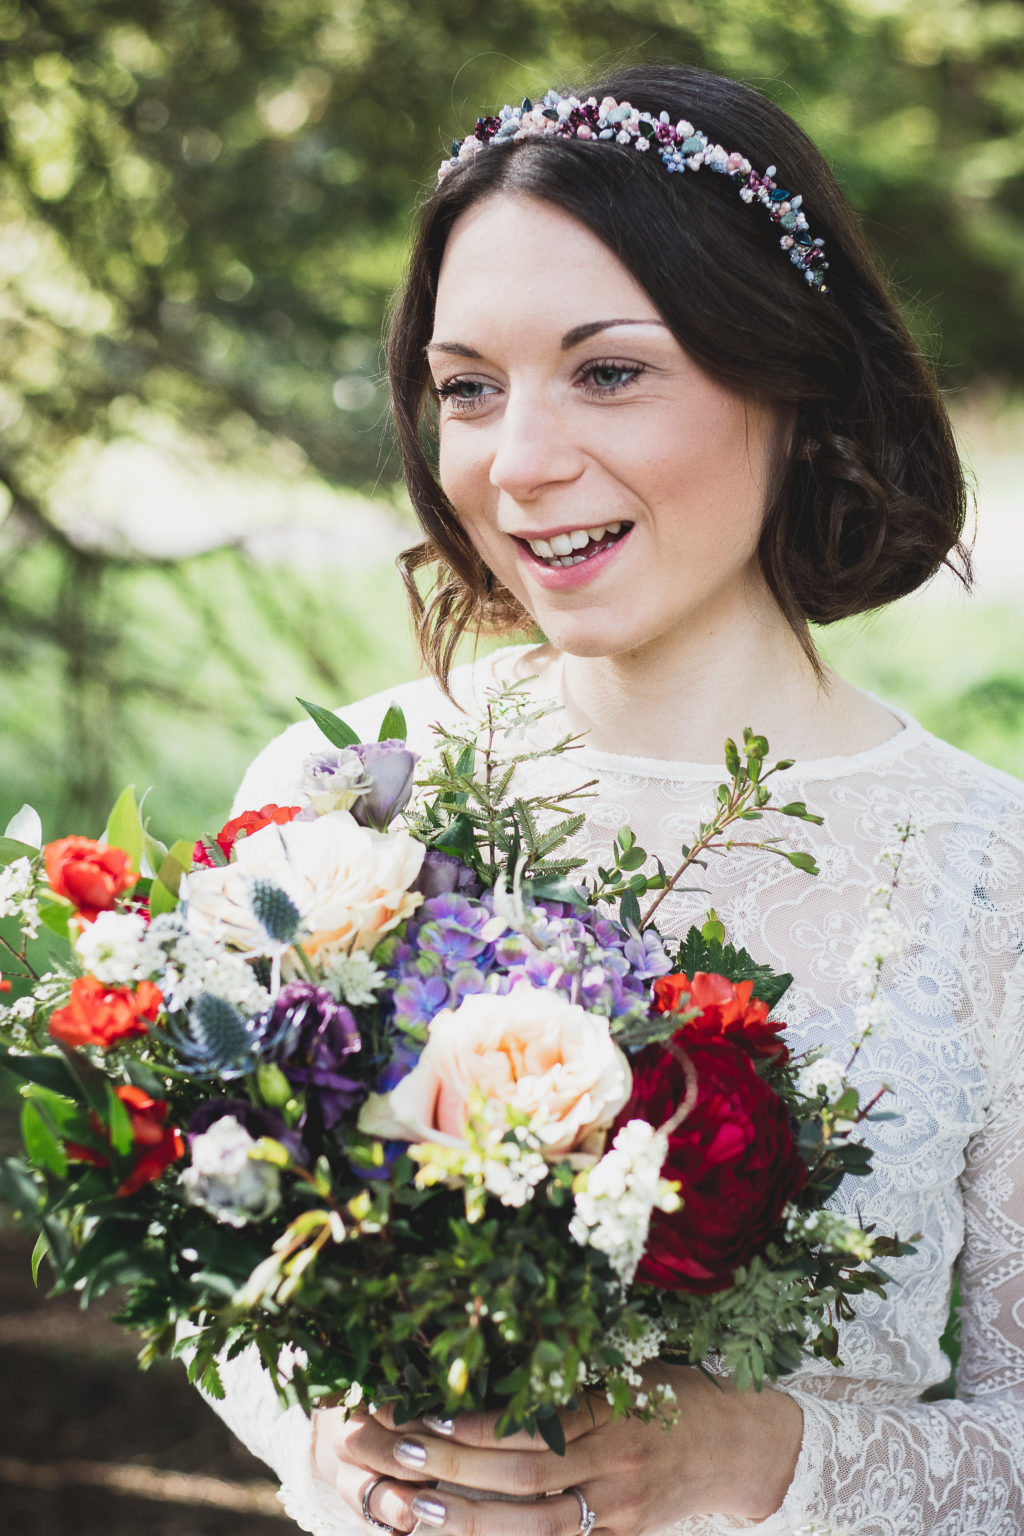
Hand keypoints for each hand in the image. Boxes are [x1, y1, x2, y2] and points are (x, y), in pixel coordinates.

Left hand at [311, 1364, 803, 1535]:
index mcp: (616, 1411)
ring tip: (413, 1506)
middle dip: (452, 1468)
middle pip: (521, 1477)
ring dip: (468, 1519)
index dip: (476, 1424)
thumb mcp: (630, 1364)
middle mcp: (617, 1466)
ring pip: (533, 1526)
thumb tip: (495, 1354)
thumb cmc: (675, 1391)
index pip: (533, 1423)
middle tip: (394, 1453)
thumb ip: (571, 1372)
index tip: (423, 1413)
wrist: (742, 1447)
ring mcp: (619, 1513)